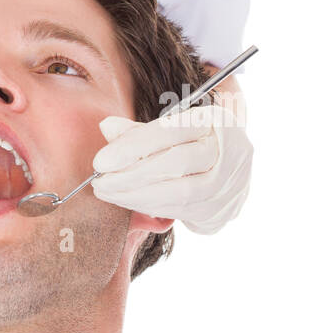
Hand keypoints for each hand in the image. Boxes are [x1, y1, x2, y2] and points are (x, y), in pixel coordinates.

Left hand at [91, 94, 251, 233]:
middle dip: (130, 175)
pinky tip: (127, 201)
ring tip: (107, 193)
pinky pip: (180, 212)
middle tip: (99, 181)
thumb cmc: (195, 142)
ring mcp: (229, 184)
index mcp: (215, 121)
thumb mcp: (173, 127)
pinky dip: (150, 207)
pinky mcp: (221, 210)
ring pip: (179, 193)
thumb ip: (140, 130)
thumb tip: (107, 127)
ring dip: (136, 196)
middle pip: (175, 164)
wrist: (233, 170)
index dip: (132, 147)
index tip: (100, 162)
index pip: (169, 132)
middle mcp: (229, 152)